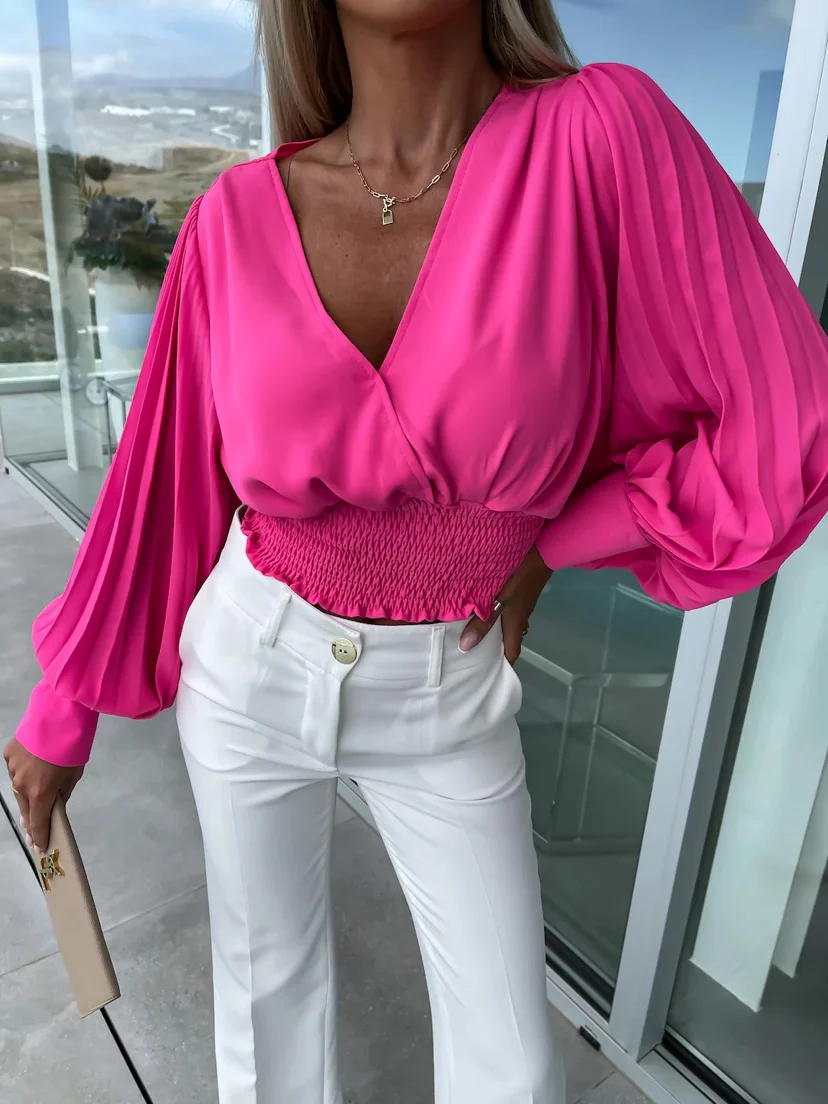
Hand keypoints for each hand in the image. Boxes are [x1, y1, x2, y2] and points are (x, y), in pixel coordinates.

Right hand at [4, 738, 83, 851]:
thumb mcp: (74, 775)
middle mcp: (21, 785)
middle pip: (26, 808)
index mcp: (40, 793)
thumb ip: (62, 794)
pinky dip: (22, 773)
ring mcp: (12, 769)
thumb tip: (55, 804)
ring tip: (33, 801)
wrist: (59, 715)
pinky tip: (30, 771)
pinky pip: (15, 770)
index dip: (39, 837)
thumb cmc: (72, 747)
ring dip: (26, 795)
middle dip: (31, 820)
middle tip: (35, 833)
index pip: (37, 823)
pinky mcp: (8, 754)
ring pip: (18, 789)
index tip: (40, 848)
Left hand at [459, 546, 551, 661]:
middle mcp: (520, 616)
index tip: (488, 675)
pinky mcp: (520, 590)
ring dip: (494, 631)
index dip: (503, 665)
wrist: (543, 549)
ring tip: (472, 633)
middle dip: (494, 649)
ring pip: (507, 624)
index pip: (512, 652)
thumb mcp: (498, 600)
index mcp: (516, 623)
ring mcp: (521, 603)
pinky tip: (482, 609)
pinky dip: (495, 615)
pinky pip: (506, 610)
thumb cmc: (520, 576)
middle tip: (474, 655)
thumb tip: (465, 647)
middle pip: (508, 639)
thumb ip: (482, 622)